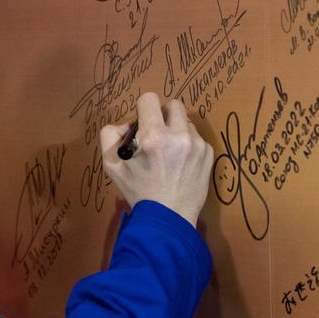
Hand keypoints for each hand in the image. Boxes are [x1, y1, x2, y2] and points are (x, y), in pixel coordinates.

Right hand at [99, 93, 212, 225]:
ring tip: (169, 153)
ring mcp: (197, 144)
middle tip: (157, 134)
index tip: (141, 124)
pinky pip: (196, 137)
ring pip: (186, 121)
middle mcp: (179, 136)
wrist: (169, 218)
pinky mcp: (209, 154)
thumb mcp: (111, 166)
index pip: (149, 99)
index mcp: (154, 137)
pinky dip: (187, 144)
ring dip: (176, 130)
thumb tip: (126, 125)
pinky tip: (180, 163)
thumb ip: (110, 135)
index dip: (142, 109)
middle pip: (173, 104)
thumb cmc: (139, 192)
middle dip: (162, 115)